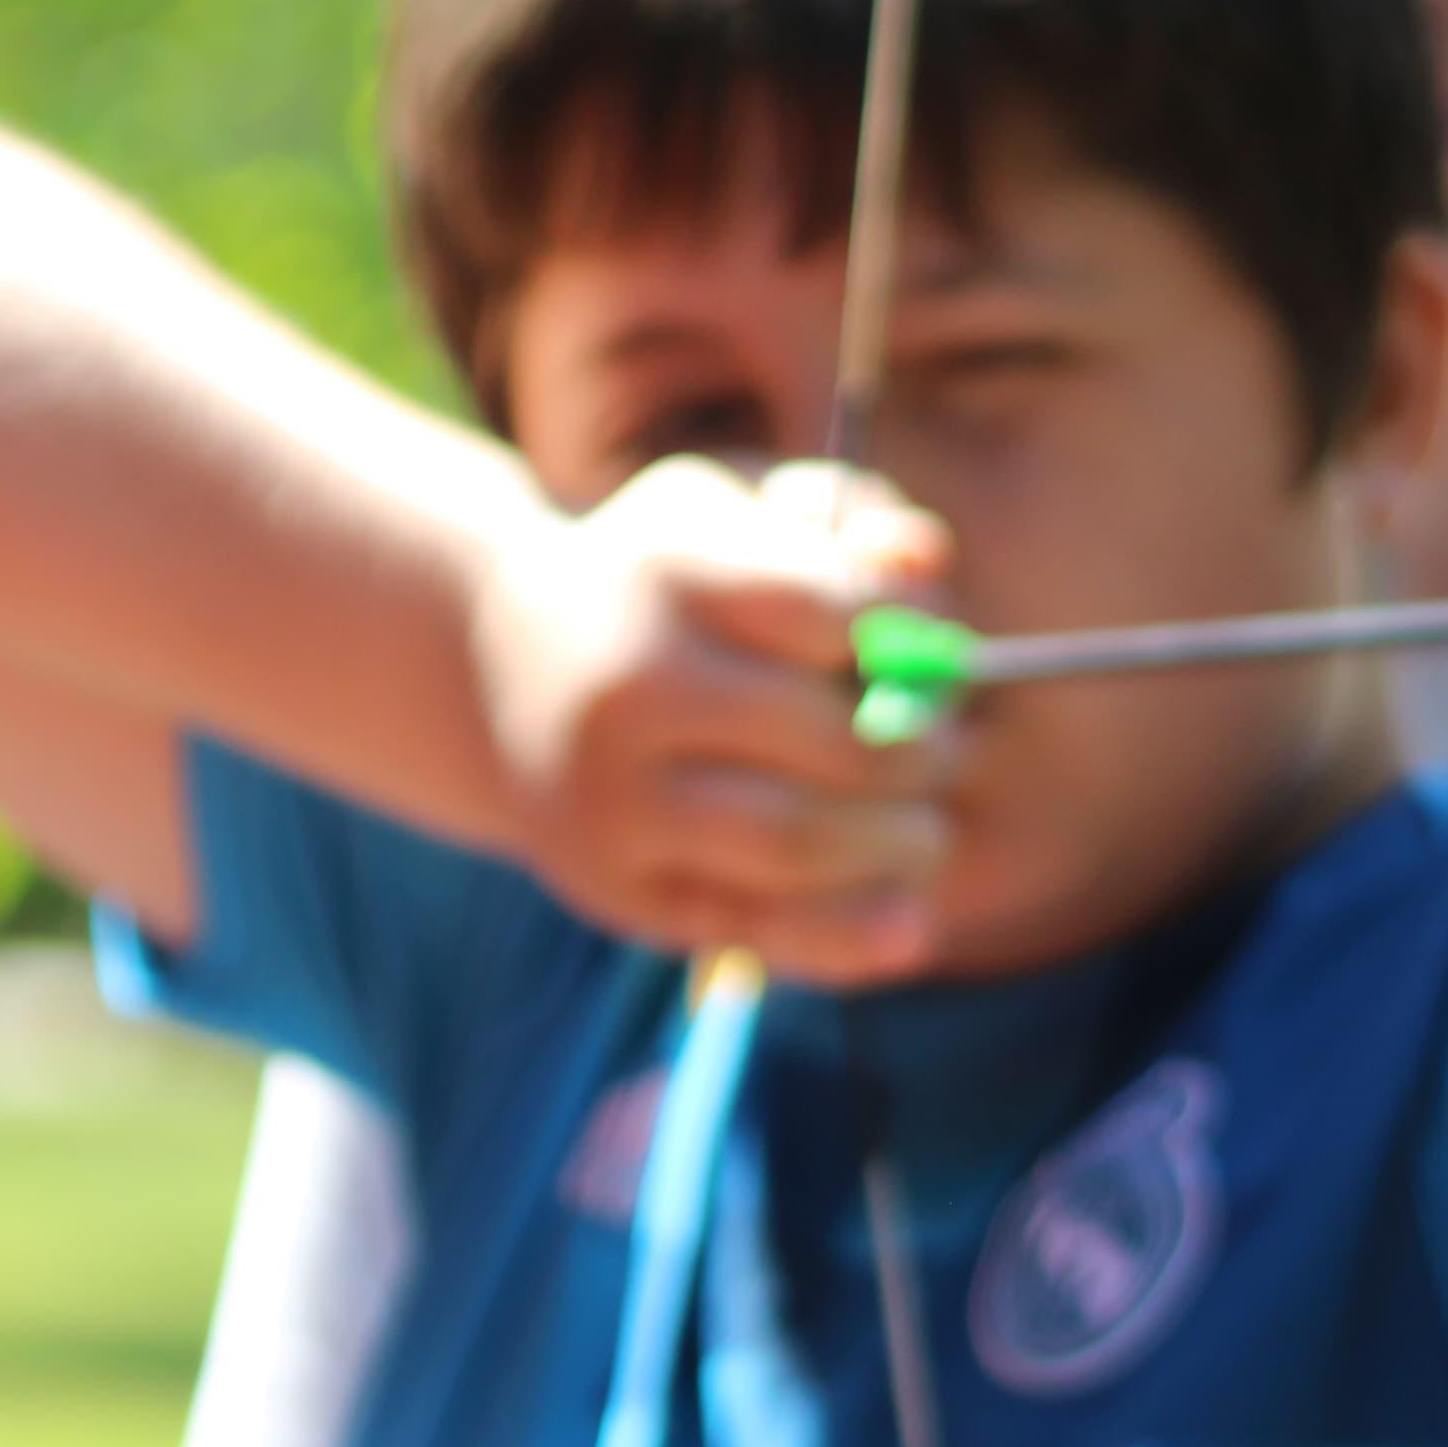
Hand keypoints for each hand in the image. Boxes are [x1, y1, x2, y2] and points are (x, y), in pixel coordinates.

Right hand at [469, 455, 962, 984]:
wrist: (498, 667)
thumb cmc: (664, 579)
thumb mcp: (739, 510)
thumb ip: (847, 518)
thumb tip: (925, 562)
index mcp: (668, 570)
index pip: (832, 613)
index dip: (913, 640)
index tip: (940, 654)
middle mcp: (630, 687)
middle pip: (832, 740)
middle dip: (924, 755)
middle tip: (948, 750)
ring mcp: (615, 799)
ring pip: (797, 843)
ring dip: (901, 845)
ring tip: (925, 828)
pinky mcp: (617, 889)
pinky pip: (756, 928)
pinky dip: (850, 935)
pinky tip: (911, 924)